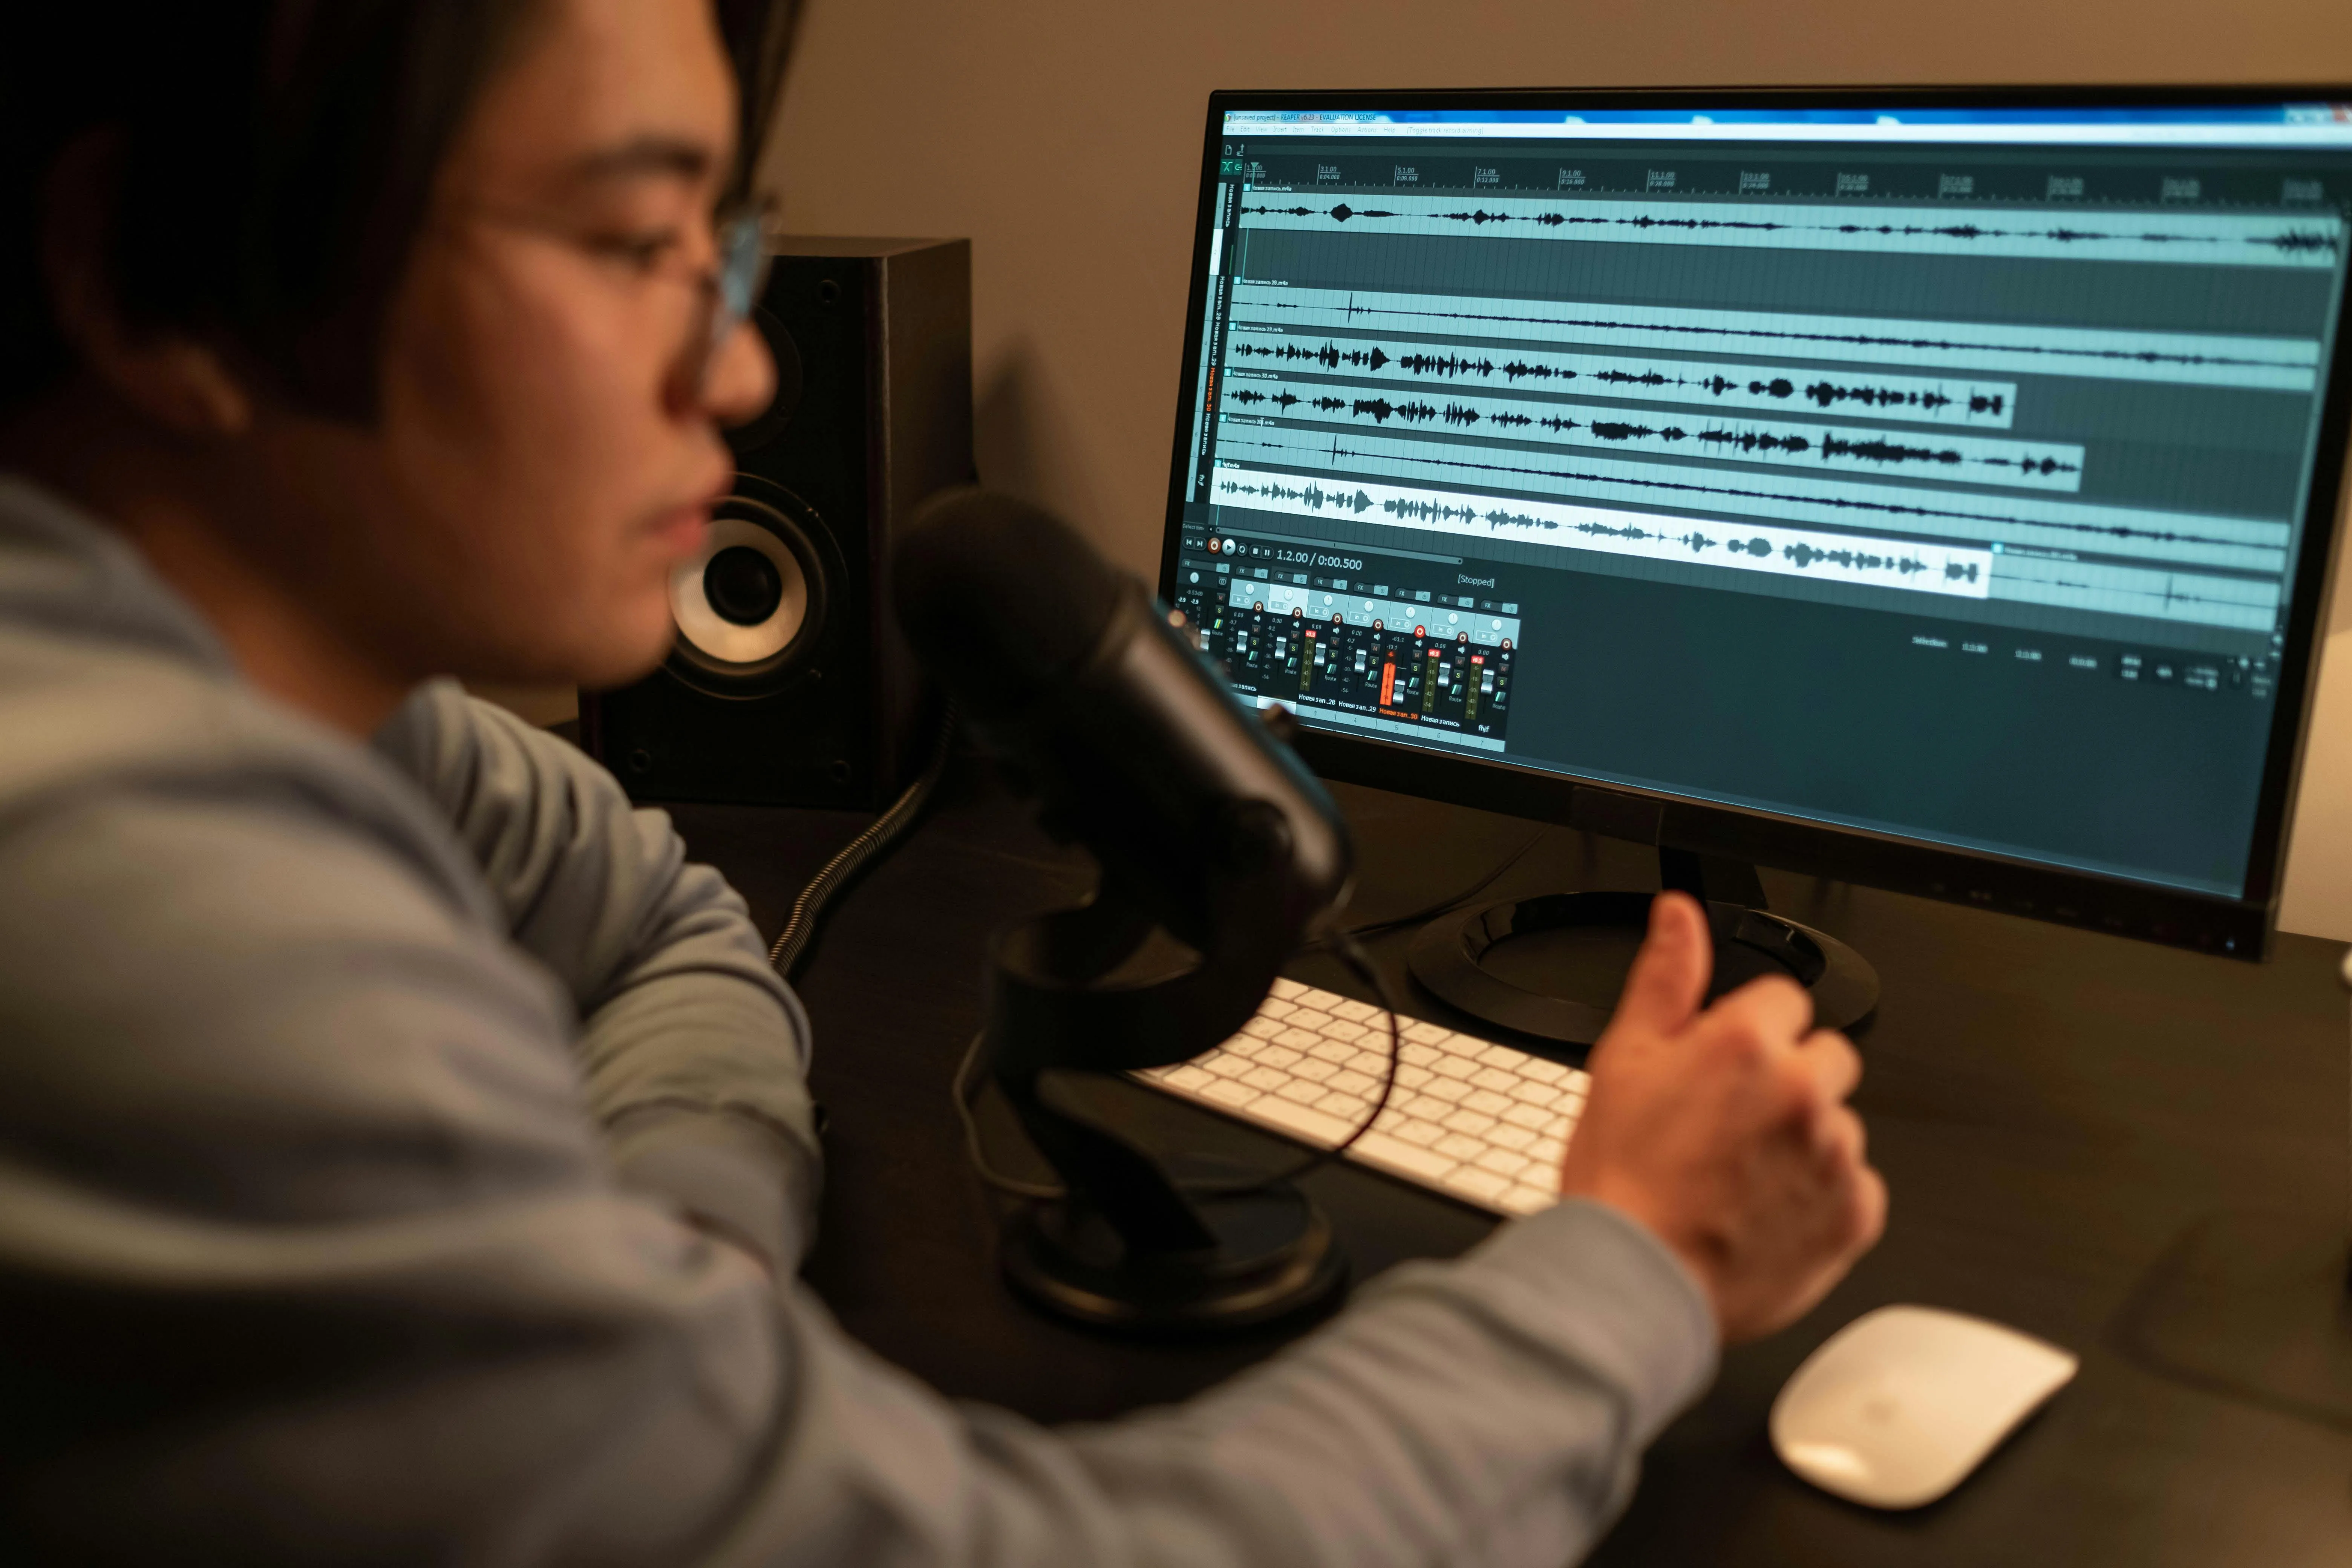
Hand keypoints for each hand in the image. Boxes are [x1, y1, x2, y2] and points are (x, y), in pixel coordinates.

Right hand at [1558, 892, 1884, 1341]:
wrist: (1633, 1279)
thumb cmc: (1622, 1177)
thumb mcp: (1623, 1059)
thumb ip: (1666, 977)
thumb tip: (1680, 914)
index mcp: (1747, 1043)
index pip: (1785, 999)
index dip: (1750, 1031)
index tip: (1724, 1068)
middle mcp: (1802, 1091)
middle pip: (1826, 1057)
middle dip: (1789, 1079)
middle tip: (1732, 1124)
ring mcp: (1835, 1155)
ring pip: (1838, 1124)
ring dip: (1804, 1140)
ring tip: (1743, 1177)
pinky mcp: (1854, 1214)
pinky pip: (1856, 1187)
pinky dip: (1821, 1198)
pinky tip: (1768, 1211)